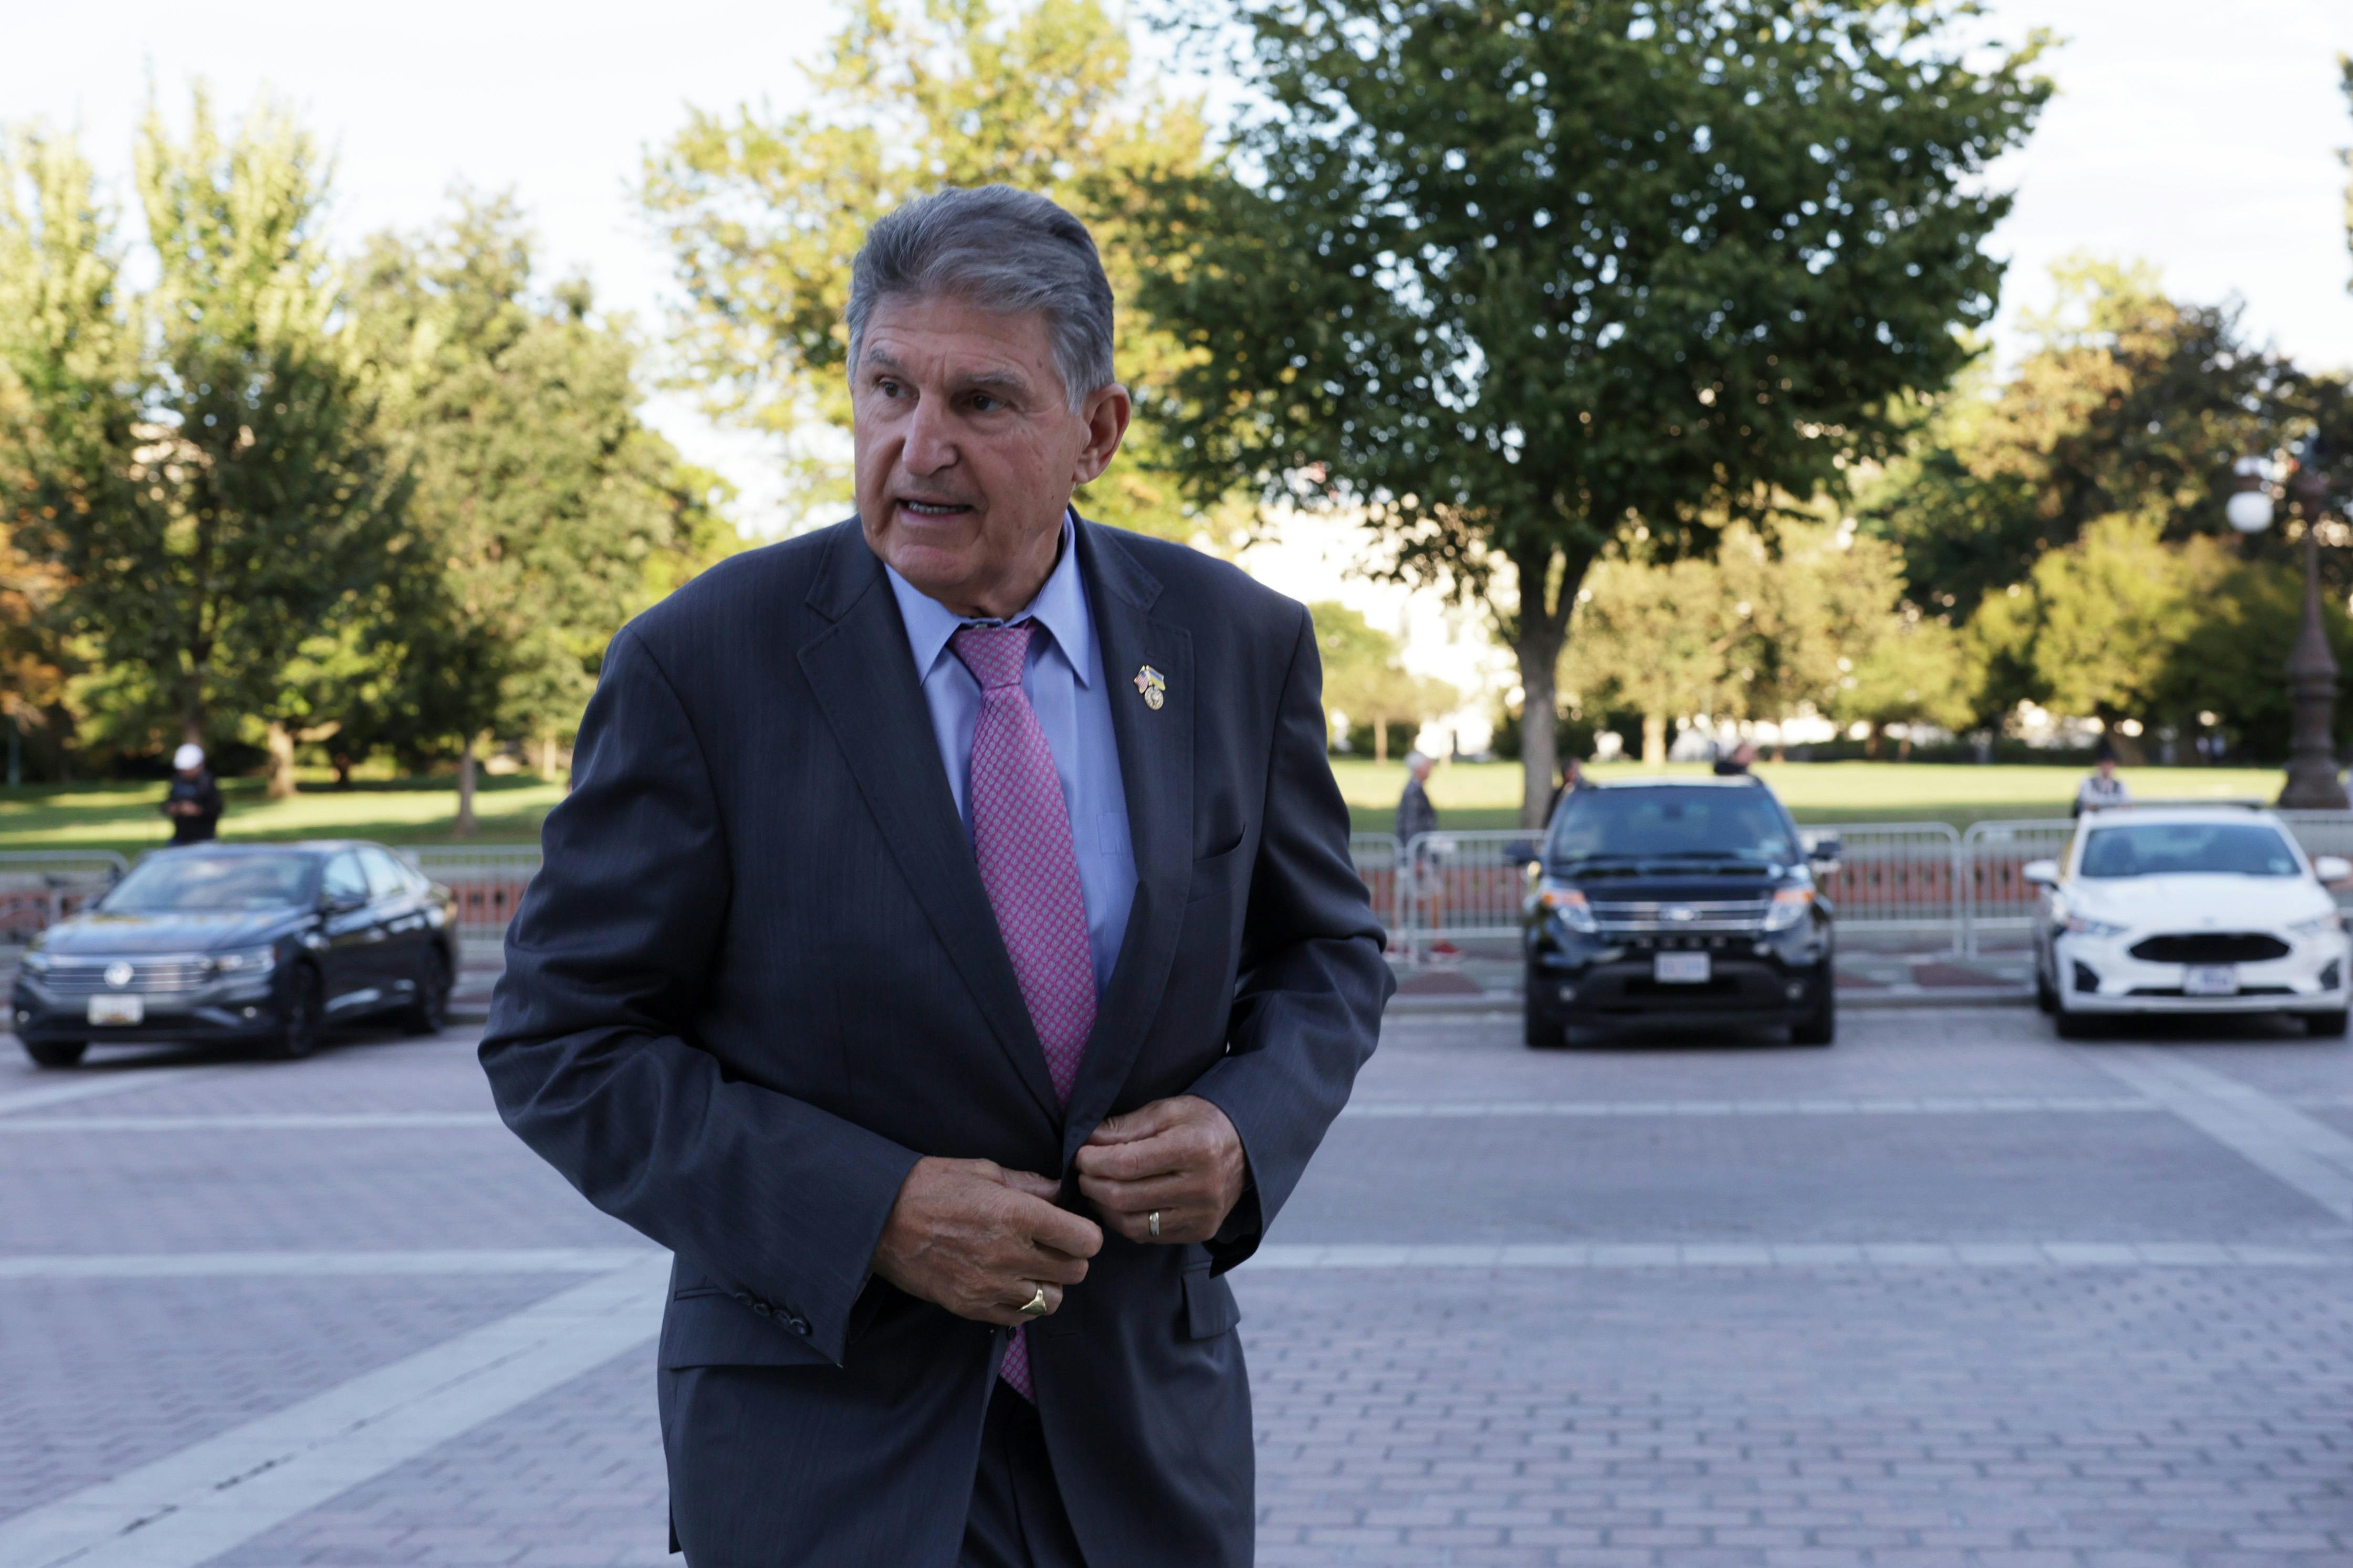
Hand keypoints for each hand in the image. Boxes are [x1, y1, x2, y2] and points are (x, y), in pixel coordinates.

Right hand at [871, 1157, 1101, 1325]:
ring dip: (1048, 1284)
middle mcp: (1010, 1255)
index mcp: (1017, 1215)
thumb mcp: (983, 1170)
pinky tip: (1008, 1283)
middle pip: (1075, 1272)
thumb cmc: (930, 1186)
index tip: (1074, 1228)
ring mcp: (990, 1286)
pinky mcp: (971, 1308)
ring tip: (1030, 1267)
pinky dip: (1022, 1305)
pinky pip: (1019, 1318)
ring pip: (1051, 1301)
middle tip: (1052, 1245)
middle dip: (1070, 1258)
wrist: (879, 1219)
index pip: (1085, 1240)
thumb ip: (1029, 1184)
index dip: (1086, 1233)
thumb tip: (1060, 1193)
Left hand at [1074, 1095, 1246, 1245]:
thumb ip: (1126, 1126)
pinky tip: (1118, 1204)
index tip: (1080, 1155)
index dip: (1094, 1162)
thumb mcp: (1167, 1111)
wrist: (1245, 1149)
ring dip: (1104, 1208)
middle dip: (1093, 1185)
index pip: (1128, 1164)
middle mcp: (1202, 1187)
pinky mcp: (1200, 1232)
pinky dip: (1124, 1221)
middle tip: (1082, 1172)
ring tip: (1096, 1188)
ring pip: (1132, 1224)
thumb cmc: (1201, 1123)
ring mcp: (1203, 1215)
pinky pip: (1148, 1236)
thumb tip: (1088, 1141)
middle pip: (1125, 1197)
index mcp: (1195, 1149)